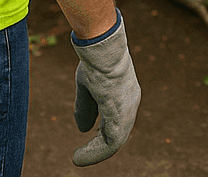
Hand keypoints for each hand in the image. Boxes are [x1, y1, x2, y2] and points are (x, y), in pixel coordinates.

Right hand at [71, 11, 140, 165]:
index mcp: (124, 94)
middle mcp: (130, 103)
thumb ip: (87, 107)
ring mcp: (127, 109)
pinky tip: (79, 156)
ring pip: (115, 141)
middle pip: (118, 132)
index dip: (101, 133)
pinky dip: (95, 152)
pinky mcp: (120, 114)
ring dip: (95, 152)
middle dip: (99, 146)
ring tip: (77, 158)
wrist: (101, 48)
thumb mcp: (88, 87)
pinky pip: (111, 142)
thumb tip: (83, 129)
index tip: (86, 139)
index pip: (117, 120)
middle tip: (80, 155)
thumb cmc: (95, 61)